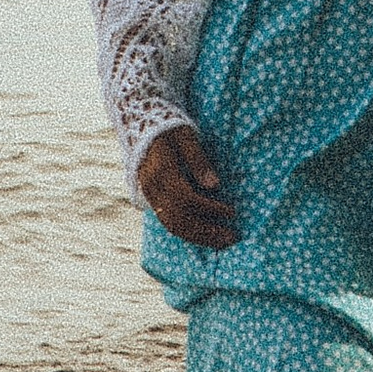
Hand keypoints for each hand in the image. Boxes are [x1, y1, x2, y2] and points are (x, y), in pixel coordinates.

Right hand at [140, 125, 237, 249]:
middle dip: (206, 231)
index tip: (231, 212)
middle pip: (179, 218)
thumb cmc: (170, 130)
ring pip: (172, 226)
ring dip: (198, 237)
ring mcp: (150, 197)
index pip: (186, 198)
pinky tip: (205, 236)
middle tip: (231, 237)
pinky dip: (187, 233)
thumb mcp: (186, 137)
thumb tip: (215, 186)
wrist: (141, 129)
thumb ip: (198, 161)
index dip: (210, 208)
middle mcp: (153, 188)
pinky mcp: (152, 201)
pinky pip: (168, 223)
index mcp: (162, 171)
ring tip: (221, 242)